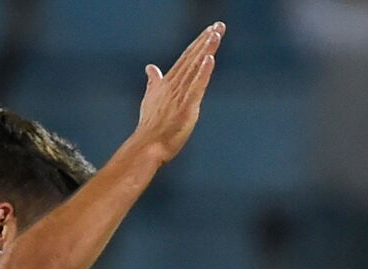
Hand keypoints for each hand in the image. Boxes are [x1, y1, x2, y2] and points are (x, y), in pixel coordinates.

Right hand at [134, 23, 224, 163]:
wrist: (148, 145)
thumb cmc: (151, 125)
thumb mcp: (151, 98)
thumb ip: (154, 81)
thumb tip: (150, 66)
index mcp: (169, 82)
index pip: (186, 57)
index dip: (199, 43)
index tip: (211, 30)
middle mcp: (175, 84)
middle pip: (193, 57)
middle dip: (206, 40)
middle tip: (219, 25)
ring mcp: (181, 95)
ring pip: (196, 68)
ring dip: (206, 50)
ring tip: (216, 34)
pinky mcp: (187, 108)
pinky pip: (197, 87)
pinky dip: (203, 73)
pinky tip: (210, 59)